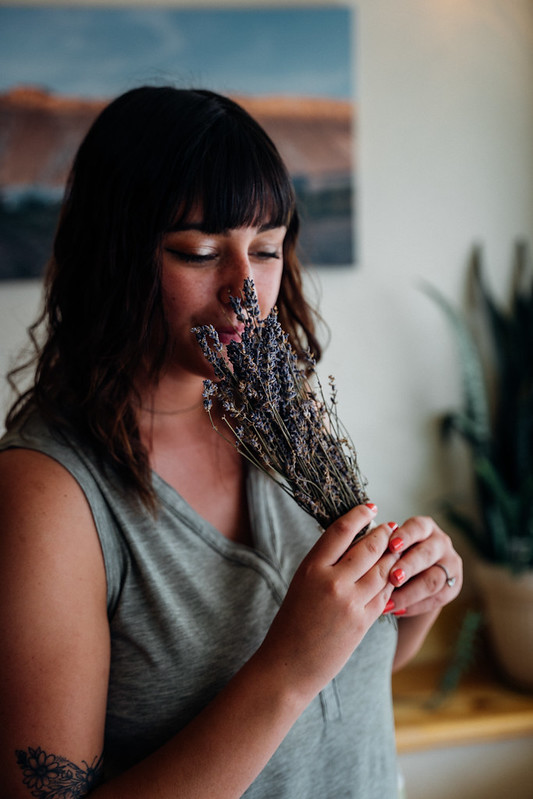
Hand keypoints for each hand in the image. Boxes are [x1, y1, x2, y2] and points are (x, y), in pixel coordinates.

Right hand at [257, 503, 403, 699]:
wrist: (289, 665)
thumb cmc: (291, 623)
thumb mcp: (302, 584)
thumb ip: (325, 564)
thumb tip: (352, 541)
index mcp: (311, 568)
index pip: (341, 531)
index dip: (359, 515)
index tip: (370, 507)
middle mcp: (332, 582)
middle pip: (368, 547)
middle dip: (383, 534)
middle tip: (390, 526)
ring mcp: (351, 602)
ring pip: (382, 570)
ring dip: (392, 556)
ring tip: (396, 547)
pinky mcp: (364, 621)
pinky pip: (384, 594)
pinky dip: (390, 582)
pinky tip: (392, 575)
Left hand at [386, 516, 462, 616]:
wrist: (411, 579)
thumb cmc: (393, 557)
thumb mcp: (390, 547)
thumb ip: (382, 547)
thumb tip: (362, 550)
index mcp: (424, 527)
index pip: (417, 527)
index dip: (405, 535)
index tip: (391, 545)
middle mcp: (440, 542)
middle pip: (426, 554)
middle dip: (408, 566)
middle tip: (392, 577)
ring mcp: (450, 564)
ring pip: (433, 579)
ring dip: (410, 592)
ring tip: (389, 601)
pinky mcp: (454, 585)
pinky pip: (437, 598)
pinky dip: (416, 606)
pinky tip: (398, 611)